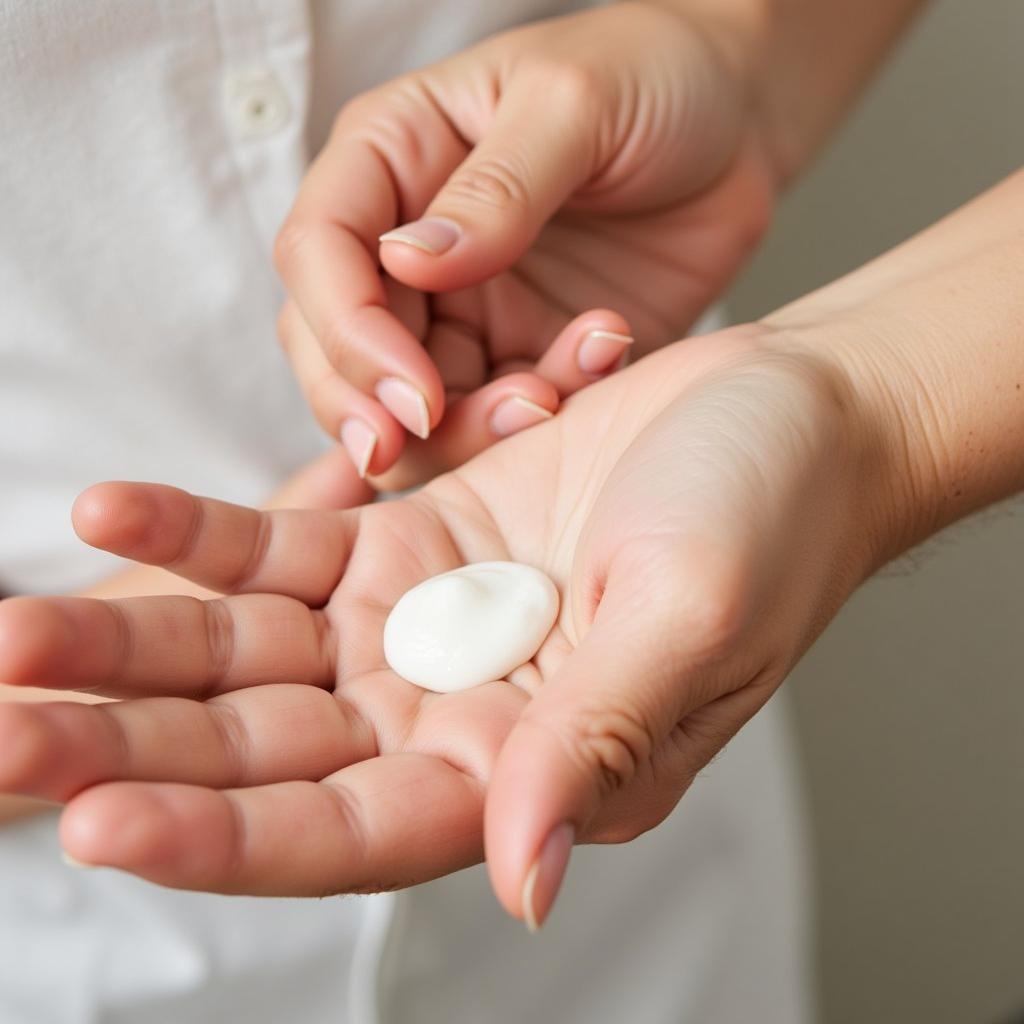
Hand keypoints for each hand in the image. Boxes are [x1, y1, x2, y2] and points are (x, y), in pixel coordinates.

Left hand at [0, 330, 889, 924]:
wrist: (789, 416)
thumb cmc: (771, 522)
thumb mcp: (689, 627)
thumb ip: (595, 747)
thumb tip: (524, 881)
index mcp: (527, 766)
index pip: (351, 829)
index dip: (227, 835)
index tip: (99, 819)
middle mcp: (456, 709)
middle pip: (265, 750)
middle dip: (129, 743)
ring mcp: (421, 620)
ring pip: (248, 651)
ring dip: (132, 642)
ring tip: (13, 631)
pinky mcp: (409, 533)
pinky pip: (280, 545)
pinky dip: (199, 536)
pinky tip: (112, 517)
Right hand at [275, 3, 775, 486]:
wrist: (737, 123)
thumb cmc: (650, 73)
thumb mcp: (573, 104)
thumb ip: (494, 187)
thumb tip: (408, 264)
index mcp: (391, 160)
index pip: (319, 253)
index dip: (347, 333)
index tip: (412, 391)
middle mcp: (409, 246)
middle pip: (338, 350)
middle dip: (376, 408)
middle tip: (435, 435)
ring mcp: (464, 310)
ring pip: (410, 405)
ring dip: (462, 430)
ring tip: (546, 398)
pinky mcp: (522, 354)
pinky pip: (500, 416)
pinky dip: (536, 419)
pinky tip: (601, 357)